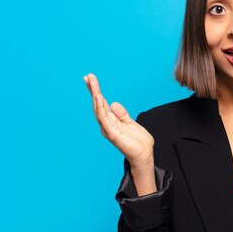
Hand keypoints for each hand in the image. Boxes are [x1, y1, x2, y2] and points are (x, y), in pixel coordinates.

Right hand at [84, 73, 155, 191]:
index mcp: (111, 120)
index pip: (101, 103)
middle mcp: (107, 124)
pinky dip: (100, 109)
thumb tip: (113, 103)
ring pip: (99, 110)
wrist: (144, 155)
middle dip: (93, 90)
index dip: (95, 91)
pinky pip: (104, 119)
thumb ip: (121, 114)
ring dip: (95, 97)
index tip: (90, 79)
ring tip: (92, 84)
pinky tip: (99, 98)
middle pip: (97, 104)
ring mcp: (108, 129)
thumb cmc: (137, 141)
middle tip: (88, 76)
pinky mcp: (112, 134)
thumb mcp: (130, 122)